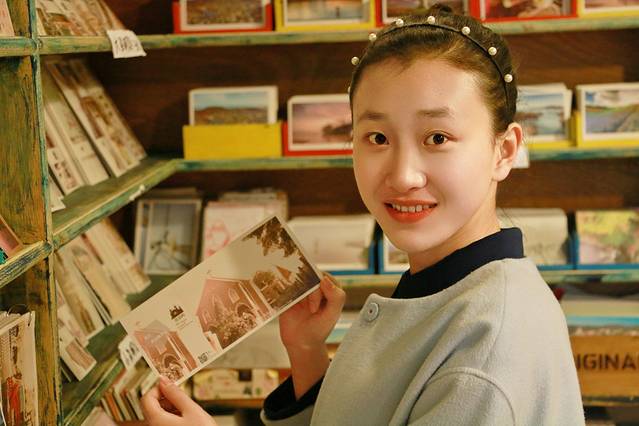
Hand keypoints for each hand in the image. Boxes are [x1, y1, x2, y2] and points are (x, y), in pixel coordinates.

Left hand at [141, 376, 216, 425]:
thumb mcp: (192, 410)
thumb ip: (176, 394)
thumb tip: (164, 380)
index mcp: (156, 420)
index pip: (146, 398)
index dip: (159, 388)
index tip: (172, 386)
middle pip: (152, 407)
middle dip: (167, 399)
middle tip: (183, 399)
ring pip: (159, 415)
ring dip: (171, 409)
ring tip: (188, 412)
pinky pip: (164, 424)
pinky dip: (173, 418)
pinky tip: (187, 420)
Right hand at [278, 274, 345, 398]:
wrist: (301, 343)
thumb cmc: (320, 329)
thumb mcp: (332, 314)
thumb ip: (336, 296)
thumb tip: (324, 279)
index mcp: (328, 288)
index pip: (323, 277)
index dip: (320, 289)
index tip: (318, 307)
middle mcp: (314, 286)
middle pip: (308, 276)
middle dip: (310, 293)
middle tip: (312, 310)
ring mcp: (300, 290)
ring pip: (295, 279)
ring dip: (298, 294)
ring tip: (302, 310)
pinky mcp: (287, 295)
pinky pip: (283, 287)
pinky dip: (285, 293)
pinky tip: (291, 306)